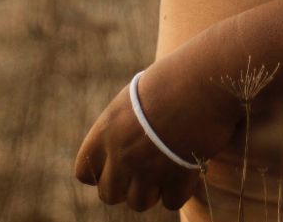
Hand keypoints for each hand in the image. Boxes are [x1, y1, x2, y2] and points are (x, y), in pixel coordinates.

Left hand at [73, 57, 238, 212]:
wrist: (200, 81)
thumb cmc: (171, 80)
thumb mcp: (134, 98)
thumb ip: (121, 128)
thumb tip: (122, 146)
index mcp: (106, 131)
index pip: (83, 172)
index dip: (101, 172)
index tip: (117, 163)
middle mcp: (122, 155)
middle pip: (109, 195)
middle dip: (125, 187)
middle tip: (143, 170)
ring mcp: (148, 170)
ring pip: (139, 203)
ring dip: (152, 191)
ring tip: (165, 169)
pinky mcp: (177, 178)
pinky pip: (171, 202)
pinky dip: (179, 191)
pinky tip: (185, 172)